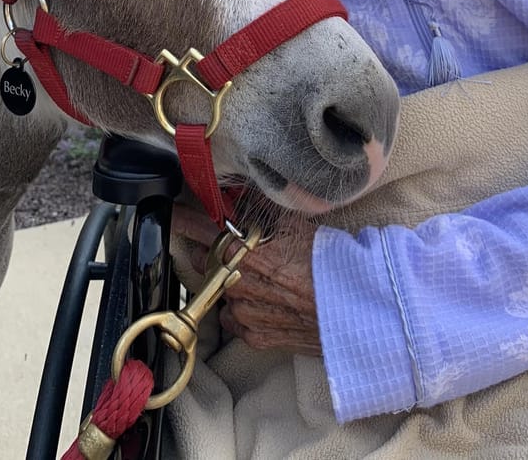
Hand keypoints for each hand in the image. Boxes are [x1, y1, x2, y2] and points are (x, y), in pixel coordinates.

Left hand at [172, 203, 321, 355]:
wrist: (353, 308)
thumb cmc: (327, 264)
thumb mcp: (296, 224)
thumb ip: (263, 207)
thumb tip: (242, 189)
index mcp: (243, 255)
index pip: (202, 233)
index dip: (186, 221)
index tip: (174, 214)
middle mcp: (237, 288)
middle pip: (209, 264)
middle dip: (214, 252)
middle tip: (231, 245)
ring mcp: (244, 316)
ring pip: (223, 292)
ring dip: (233, 281)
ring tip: (261, 276)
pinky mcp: (255, 338)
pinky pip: (236, 319)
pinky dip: (244, 308)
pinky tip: (264, 299)